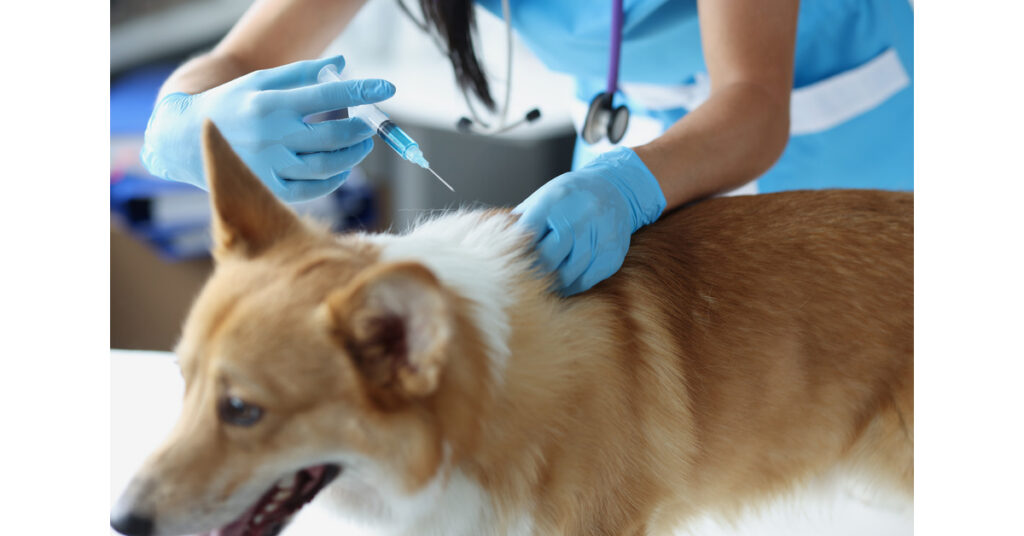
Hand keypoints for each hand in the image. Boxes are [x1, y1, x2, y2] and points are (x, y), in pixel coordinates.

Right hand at [141, 55, 394, 201]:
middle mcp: (271, 137)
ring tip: (359, 143)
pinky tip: (342, 166)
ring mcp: (270, 167)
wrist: (187, 141)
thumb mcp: (261, 81)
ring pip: (327, 166)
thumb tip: (344, 65)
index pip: (326, 96)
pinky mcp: (270, 190)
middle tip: (367, 125)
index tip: (387, 87)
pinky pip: (314, 188)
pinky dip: (335, 177)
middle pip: (333, 136)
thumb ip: (303, 73)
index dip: (361, 91)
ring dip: (353, 154)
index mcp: (270, 104)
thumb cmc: (232, 105)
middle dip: (360, 130)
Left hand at [514, 147, 666, 295]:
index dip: (516, 251)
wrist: (616, 189)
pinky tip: (561, 285)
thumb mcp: (544, 197)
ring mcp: (599, 236)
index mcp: (556, 199)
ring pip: (567, 274)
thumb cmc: (569, 197)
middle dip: (533, 271)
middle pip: (548, 257)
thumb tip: (494, 248)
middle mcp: (580, 216)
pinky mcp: (612, 254)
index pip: (527, 234)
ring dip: (551, 283)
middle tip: (522, 281)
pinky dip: (571, 286)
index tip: (508, 262)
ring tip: (540, 286)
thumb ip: (522, 220)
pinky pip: (586, 281)